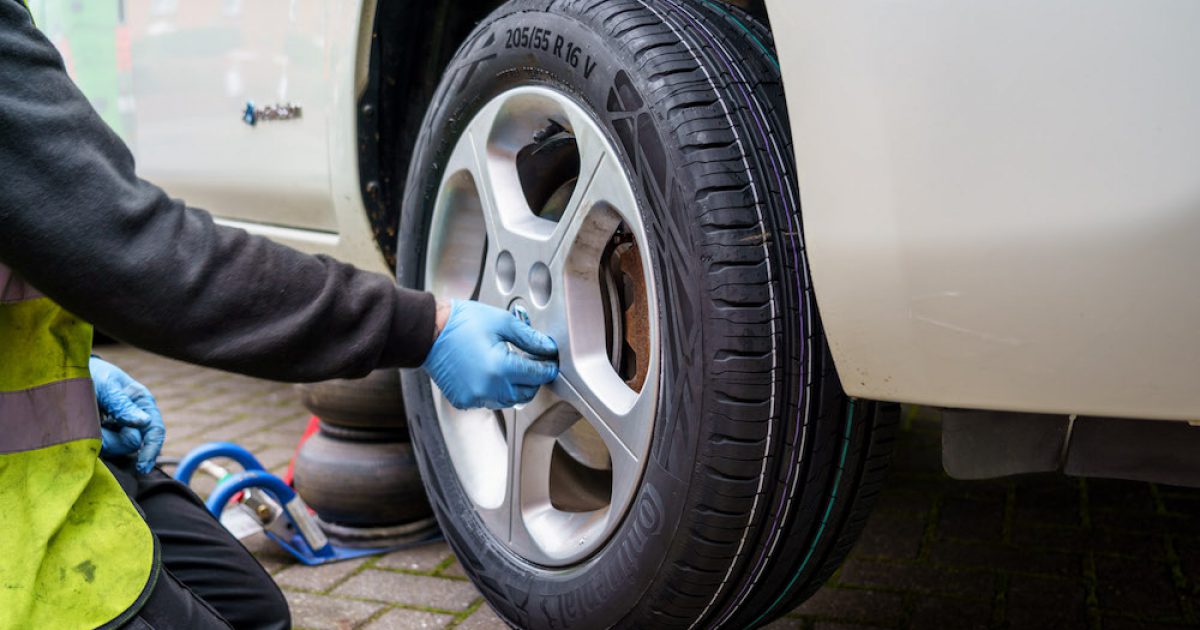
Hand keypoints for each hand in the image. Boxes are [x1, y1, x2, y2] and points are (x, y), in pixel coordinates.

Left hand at [89, 356, 165, 473]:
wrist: (67, 374)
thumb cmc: (91, 374)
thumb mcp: (107, 385)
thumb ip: (122, 404)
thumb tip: (144, 422)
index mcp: (142, 403)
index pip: (155, 431)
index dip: (150, 450)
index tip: (141, 466)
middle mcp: (134, 419)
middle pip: (132, 444)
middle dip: (114, 440)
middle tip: (93, 422)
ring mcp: (117, 430)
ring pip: (114, 448)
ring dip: (98, 439)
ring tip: (85, 419)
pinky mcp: (101, 437)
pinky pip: (99, 448)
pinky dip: (89, 441)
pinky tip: (81, 427)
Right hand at [424, 300, 558, 408]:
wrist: (428, 333)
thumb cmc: (461, 323)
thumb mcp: (501, 322)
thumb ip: (529, 338)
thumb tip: (547, 348)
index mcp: (500, 368)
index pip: (536, 375)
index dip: (547, 368)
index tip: (550, 362)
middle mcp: (488, 389)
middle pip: (526, 393)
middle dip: (533, 379)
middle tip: (531, 363)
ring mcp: (475, 398)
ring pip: (509, 401)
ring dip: (515, 387)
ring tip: (510, 367)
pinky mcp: (464, 401)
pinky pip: (489, 401)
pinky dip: (495, 391)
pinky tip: (491, 374)